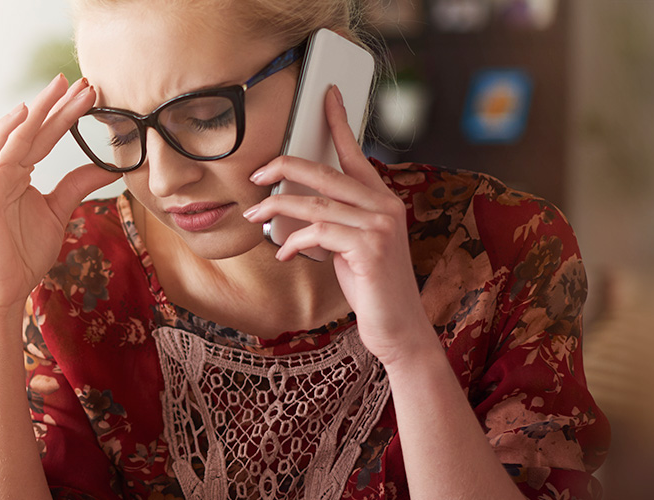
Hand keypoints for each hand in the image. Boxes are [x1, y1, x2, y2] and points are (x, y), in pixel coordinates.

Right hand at [0, 75, 120, 312]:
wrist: (5, 288)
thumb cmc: (24, 253)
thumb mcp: (59, 210)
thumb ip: (78, 183)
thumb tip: (110, 165)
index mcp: (20, 172)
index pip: (47, 136)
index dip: (68, 115)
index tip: (92, 94)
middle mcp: (4, 169)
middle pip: (34, 130)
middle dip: (58, 105)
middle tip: (84, 82)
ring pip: (16, 135)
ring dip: (38, 109)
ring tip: (62, 87)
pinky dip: (4, 131)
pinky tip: (24, 112)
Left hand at [240, 86, 439, 364]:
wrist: (398, 329)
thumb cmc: (371, 287)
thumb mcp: (350, 247)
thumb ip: (332, 222)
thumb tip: (289, 209)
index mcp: (382, 200)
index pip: (356, 154)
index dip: (340, 122)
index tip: (327, 96)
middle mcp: (385, 206)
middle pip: (325, 173)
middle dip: (284, 168)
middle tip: (256, 174)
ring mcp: (381, 225)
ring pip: (315, 203)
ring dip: (277, 208)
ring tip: (255, 216)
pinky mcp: (370, 247)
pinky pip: (318, 232)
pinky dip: (294, 241)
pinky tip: (285, 254)